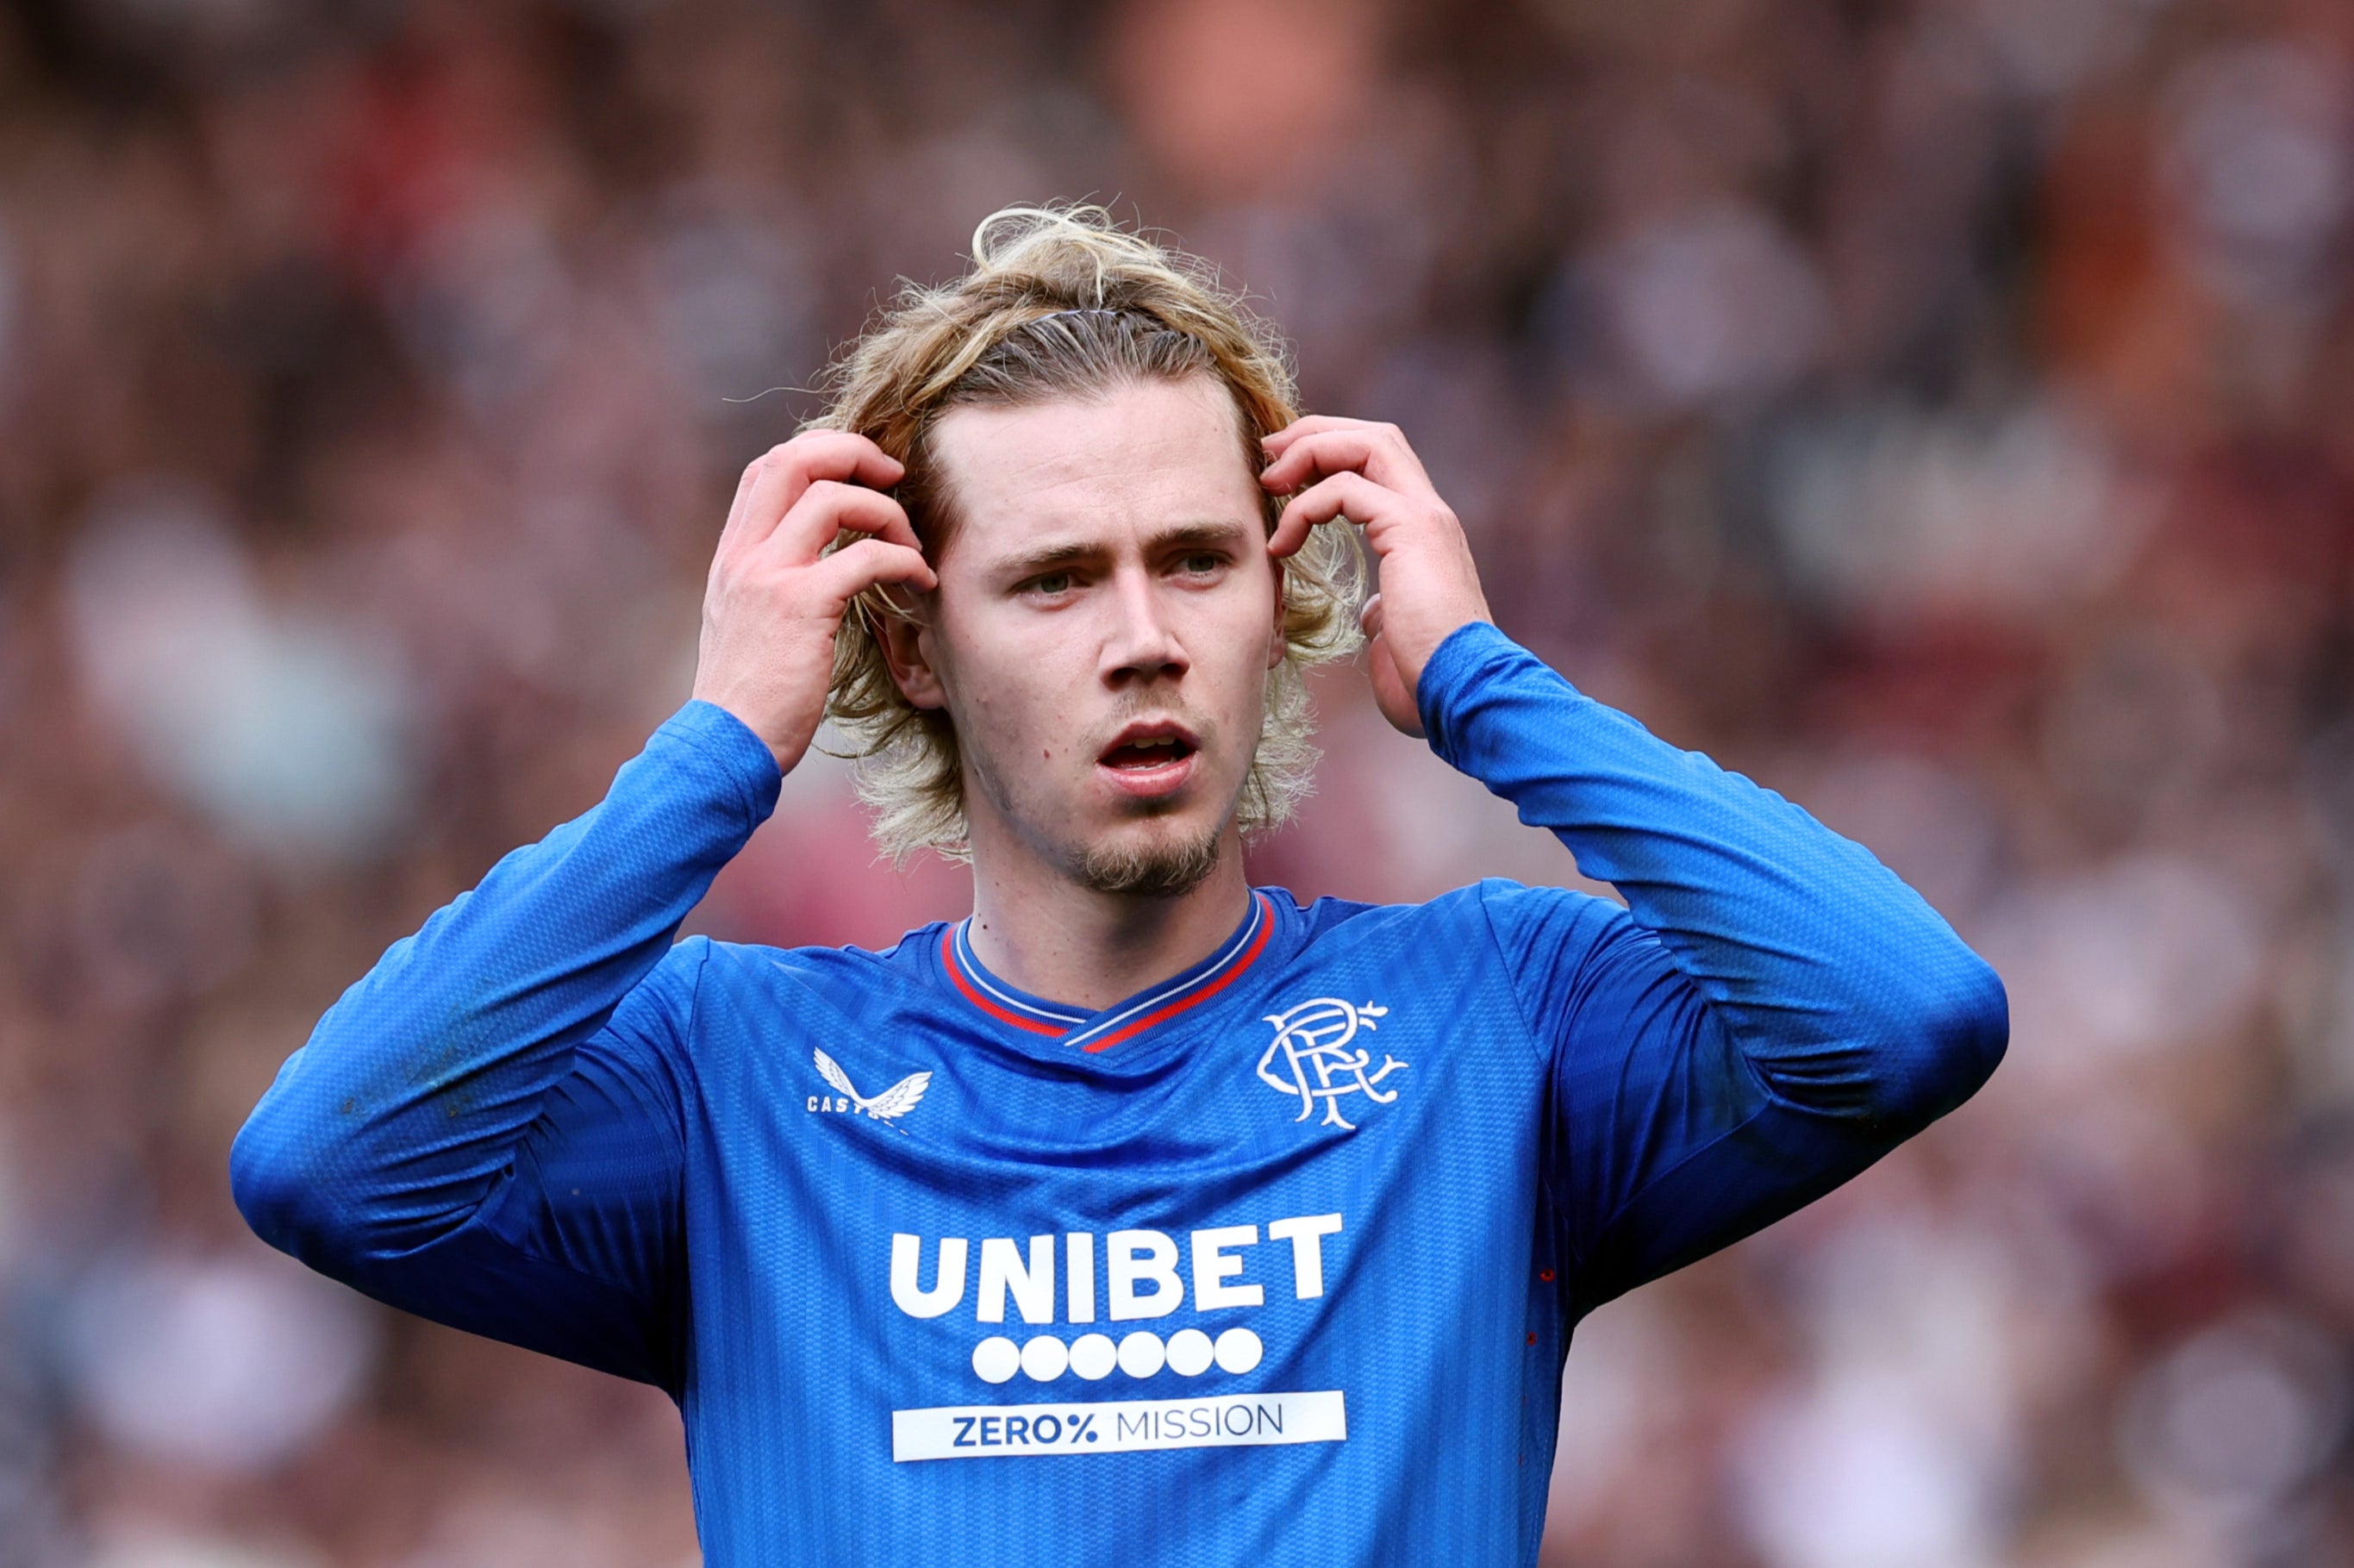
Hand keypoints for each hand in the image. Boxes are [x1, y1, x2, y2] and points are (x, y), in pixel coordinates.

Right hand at [691, 431, 935, 771]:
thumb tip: (816, 558)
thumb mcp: (744, 622)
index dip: (822, 452)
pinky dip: (904, 560)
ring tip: (913, 547)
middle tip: (895, 477)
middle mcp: (744, 555)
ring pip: (834, 498)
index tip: (863, 474)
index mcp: (732, 554)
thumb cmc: (747, 697)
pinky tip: (920, 583)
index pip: (769, 467)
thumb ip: (768, 580)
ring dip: (888, 513)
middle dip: (854, 453)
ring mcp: (768, 577)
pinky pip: (865, 557)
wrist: (725, 746)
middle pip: (795, 459)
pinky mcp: (801, 607)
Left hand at [1260, 417, 1491, 736]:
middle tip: (1268, 456)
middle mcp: (1430, 513)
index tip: (1283, 477)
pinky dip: (1304, 507)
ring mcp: (1425, 518)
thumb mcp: (1397, 633)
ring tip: (1269, 484)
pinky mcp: (1411, 531)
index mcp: (1425, 532)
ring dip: (1308, 453)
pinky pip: (1346, 490)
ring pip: (1366, 444)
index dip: (1330, 454)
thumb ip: (1385, 608)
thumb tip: (1371, 611)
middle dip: (1315, 434)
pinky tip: (1282, 545)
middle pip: (1374, 436)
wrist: (1463, 694)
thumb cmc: (1428, 677)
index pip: (1381, 461)